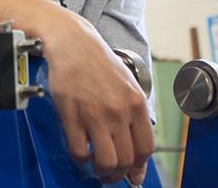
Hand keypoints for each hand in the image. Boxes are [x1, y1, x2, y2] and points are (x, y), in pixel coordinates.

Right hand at [40, 14, 153, 184]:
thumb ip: (133, 116)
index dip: (139, 167)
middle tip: (109, 175)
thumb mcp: (127, 85)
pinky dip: (80, 159)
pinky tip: (80, 152)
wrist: (73, 43)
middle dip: (117, 174)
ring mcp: (95, 114)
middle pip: (126, 160)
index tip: (132, 173)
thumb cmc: (99, 62)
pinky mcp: (72, 115)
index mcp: (136, 104)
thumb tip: (133, 146)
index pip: (146, 149)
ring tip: (95, 167)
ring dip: (100, 171)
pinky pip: (79, 150)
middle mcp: (119, 111)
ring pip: (105, 161)